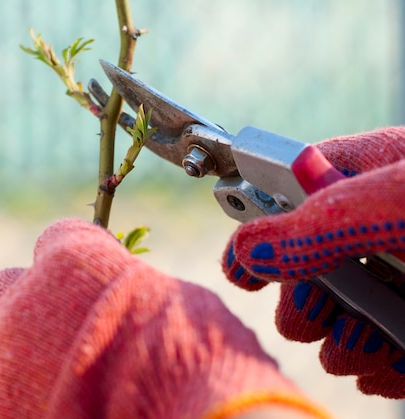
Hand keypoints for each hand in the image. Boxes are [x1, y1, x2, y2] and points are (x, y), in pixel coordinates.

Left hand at [0, 219, 327, 418]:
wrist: (183, 411)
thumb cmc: (193, 350)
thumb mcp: (168, 297)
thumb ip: (125, 292)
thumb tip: (124, 305)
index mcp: (66, 259)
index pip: (55, 238)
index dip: (78, 261)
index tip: (94, 278)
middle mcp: (22, 304)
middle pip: (2, 289)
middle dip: (28, 304)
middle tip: (61, 330)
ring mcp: (2, 367)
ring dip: (7, 360)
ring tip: (42, 380)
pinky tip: (13, 413)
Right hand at [222, 127, 404, 397]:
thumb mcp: (393, 203)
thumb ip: (312, 223)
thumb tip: (245, 250)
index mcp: (368, 174)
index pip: (285, 186)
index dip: (253, 222)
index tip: (237, 266)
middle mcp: (377, 226)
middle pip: (301, 264)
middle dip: (301, 299)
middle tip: (316, 305)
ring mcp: (398, 281)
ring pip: (335, 320)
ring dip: (341, 343)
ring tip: (367, 338)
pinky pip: (375, 359)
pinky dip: (375, 369)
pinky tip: (389, 360)